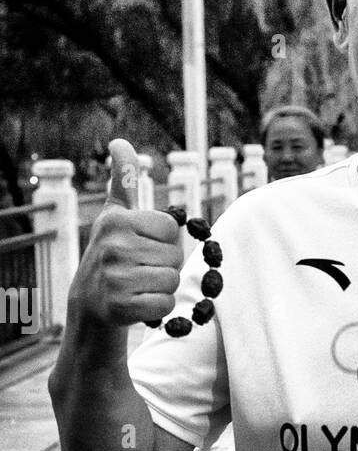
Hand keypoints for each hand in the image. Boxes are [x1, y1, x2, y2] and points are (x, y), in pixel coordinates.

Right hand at [70, 138, 181, 327]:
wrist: (90, 305)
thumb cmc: (110, 254)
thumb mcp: (114, 215)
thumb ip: (123, 180)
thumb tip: (120, 141)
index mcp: (116, 220)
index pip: (171, 228)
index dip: (163, 241)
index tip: (141, 246)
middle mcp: (113, 246)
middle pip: (175, 256)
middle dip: (163, 265)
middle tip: (138, 270)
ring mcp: (115, 278)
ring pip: (171, 280)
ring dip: (161, 288)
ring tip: (137, 286)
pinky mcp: (121, 307)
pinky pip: (165, 305)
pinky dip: (159, 309)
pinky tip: (138, 304)